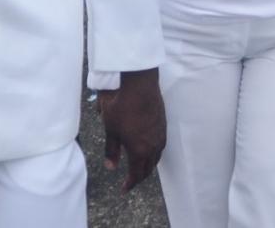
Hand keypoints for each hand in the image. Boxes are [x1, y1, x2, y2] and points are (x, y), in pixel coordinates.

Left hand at [98, 69, 165, 190]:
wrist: (140, 85)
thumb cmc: (122, 107)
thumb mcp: (111, 130)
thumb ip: (111, 150)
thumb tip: (111, 167)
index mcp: (139, 150)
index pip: (136, 174)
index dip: (130, 184)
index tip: (124, 189)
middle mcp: (152, 146)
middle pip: (148, 168)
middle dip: (139, 177)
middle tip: (131, 181)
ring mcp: (160, 135)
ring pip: (156, 158)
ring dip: (148, 166)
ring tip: (140, 167)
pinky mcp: (163, 124)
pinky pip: (160, 146)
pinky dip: (154, 154)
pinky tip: (149, 149)